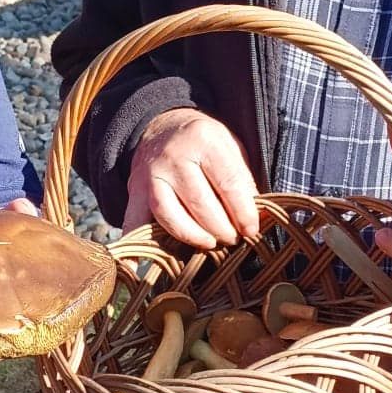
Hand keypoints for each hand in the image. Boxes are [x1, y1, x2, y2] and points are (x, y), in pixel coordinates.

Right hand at [124, 108, 260, 248]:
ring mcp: (151, 175)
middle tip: (233, 239)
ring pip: (170, 215)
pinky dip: (136, 246)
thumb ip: (242, 180)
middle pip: (201, 203)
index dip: (243, 213)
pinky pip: (134, 222)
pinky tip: (140, 265)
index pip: (229, 184)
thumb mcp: (230, 147)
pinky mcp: (134, 191)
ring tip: (210, 243)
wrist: (163, 127)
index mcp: (204, 140)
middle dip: (222, 228)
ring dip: (193, 236)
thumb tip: (257, 218)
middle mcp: (174, 156)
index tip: (251, 230)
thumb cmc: (204, 144)